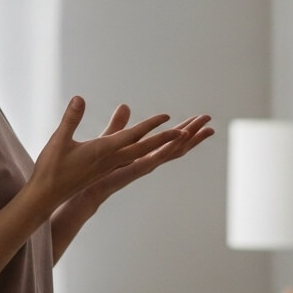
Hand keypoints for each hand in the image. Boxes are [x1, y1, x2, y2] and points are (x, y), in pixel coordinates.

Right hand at [26, 96, 185, 211]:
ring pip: (144, 154)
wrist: (47, 196)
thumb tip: (79, 98)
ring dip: (163, 146)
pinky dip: (150, 153)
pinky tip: (154, 150)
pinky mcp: (109, 170)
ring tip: (181, 138)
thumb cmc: (51, 168)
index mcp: (103, 152)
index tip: (167, 117)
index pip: (132, 137)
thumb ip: (71, 118)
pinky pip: (136, 160)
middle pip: (146, 147)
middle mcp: (112, 160)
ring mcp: (112, 166)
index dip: (150, 126)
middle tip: (188, 129)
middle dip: (167, 138)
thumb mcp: (59, 140)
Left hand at [75, 103, 214, 207]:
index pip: (169, 140)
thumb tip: (125, 105)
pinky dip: (170, 148)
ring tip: (205, 129)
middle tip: (210, 121)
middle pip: (176, 146)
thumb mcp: (109, 139)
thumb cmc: (92, 166)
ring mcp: (144, 166)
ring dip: (188, 139)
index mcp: (143, 152)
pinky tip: (182, 138)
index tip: (200, 119)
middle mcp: (148, 160)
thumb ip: (118, 124)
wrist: (83, 187)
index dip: (185, 129)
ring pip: (172, 151)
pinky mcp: (135, 170)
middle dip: (194, 133)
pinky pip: (157, 158)